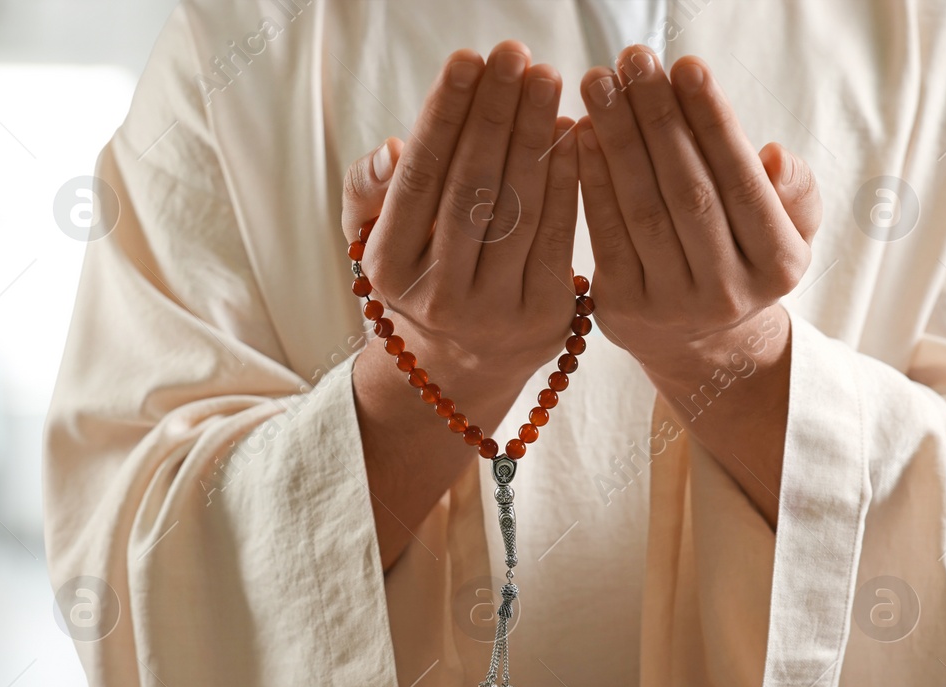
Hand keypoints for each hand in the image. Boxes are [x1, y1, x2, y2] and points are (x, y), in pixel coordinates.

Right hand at [340, 41, 581, 568]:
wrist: (456, 373)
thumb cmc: (416, 279)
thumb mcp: (372, 241)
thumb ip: (370, 190)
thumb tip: (394, 149)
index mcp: (388, 269)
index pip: (420, 178)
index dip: (445, 116)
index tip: (467, 59)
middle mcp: (438, 296)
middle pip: (472, 188)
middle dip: (496, 113)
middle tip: (516, 54)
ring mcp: (494, 312)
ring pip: (518, 209)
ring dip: (536, 136)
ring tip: (548, 79)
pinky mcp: (545, 319)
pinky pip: (558, 237)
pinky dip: (567, 181)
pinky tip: (575, 135)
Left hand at [575, 45, 820, 379]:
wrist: (700, 343)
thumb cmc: (743, 259)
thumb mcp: (787, 232)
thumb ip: (793, 193)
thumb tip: (774, 157)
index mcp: (779, 264)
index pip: (743, 182)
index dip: (713, 122)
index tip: (686, 65)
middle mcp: (727, 290)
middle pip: (687, 191)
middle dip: (657, 118)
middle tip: (633, 59)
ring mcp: (671, 304)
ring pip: (642, 208)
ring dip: (618, 139)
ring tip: (600, 83)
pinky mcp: (620, 309)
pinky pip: (604, 233)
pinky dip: (591, 180)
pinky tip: (580, 133)